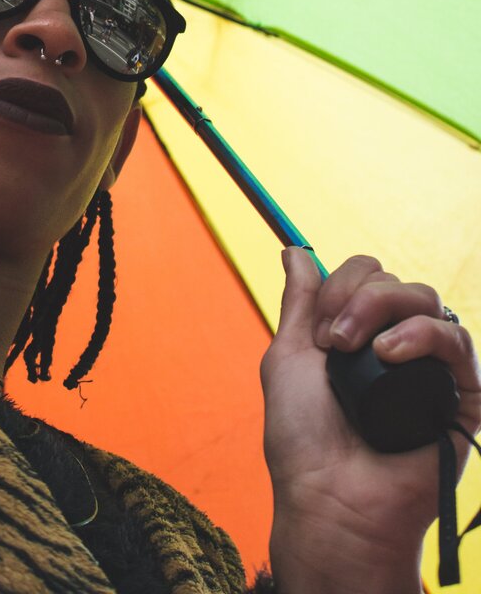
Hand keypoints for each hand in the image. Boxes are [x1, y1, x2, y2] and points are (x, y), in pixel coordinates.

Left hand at [260, 249, 480, 593]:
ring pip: (425, 298)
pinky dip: (422, 334)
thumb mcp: (289, 357)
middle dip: (357, 297)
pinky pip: (456, 339)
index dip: (341, 286)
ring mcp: (429, 369)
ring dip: (384, 309)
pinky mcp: (460, 396)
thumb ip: (300, 302)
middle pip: (394, 280)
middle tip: (334, 343)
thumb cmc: (304, 440)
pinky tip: (391, 354)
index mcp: (360, 336)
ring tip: (361, 352)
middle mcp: (397, 346)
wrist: (330, 500)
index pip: (366, 274)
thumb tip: (294, 250)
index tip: (320, 332)